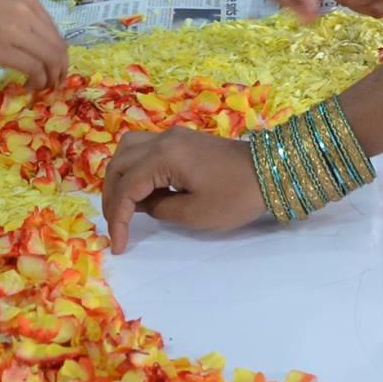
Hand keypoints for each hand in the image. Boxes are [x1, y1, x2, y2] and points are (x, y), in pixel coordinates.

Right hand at [0, 0, 68, 91]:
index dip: (56, 50)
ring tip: (43, 88)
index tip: (52, 65)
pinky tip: (29, 87)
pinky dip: (38, 81)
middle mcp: (26, 8)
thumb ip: (12, 15)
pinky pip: (34, 68)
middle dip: (59, 67)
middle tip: (54, 83)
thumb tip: (24, 39)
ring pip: (51, 58)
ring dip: (51, 77)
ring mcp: (16, 27)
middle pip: (57, 44)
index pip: (53, 28)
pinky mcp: (3, 48)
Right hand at [101, 128, 265, 252]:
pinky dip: (134, 168)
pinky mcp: (182, 140)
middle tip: (115, 226)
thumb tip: (142, 203)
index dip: (117, 218)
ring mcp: (173, 136)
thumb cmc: (236, 196)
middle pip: (119, 163)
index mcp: (164, 156)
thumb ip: (159, 209)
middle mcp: (163, 139)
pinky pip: (144, 149)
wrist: (271, 171)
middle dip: (111, 196)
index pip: (126, 187)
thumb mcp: (195, 214)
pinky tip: (140, 191)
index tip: (118, 245)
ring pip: (128, 150)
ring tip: (122, 206)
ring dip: (119, 177)